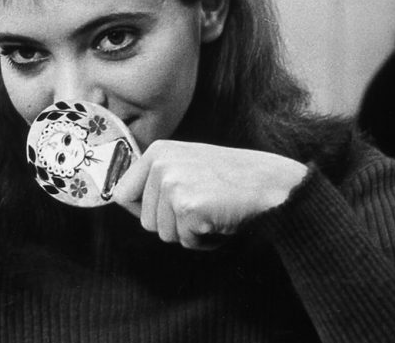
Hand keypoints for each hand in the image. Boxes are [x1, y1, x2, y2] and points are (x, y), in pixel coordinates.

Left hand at [111, 140, 307, 248]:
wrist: (273, 184)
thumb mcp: (188, 163)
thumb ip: (158, 177)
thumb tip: (122, 200)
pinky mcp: (188, 207)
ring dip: (189, 233)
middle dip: (172, 225)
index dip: (142, 210)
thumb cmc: (233, 178)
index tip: (167, 211)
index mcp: (157, 151)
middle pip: (144, 221)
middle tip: (202, 209)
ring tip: (212, 212)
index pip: (121, 194)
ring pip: (164, 234)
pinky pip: (186, 242)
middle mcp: (160, 164)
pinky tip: (221, 221)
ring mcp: (173, 185)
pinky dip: (205, 241)